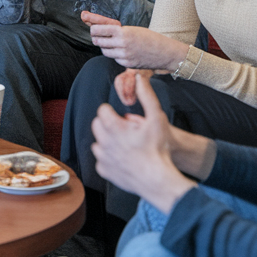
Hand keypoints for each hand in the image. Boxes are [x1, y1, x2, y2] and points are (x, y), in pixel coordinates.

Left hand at [84, 11, 186, 69]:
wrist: (164, 52)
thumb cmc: (149, 37)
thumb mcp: (133, 29)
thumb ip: (116, 29)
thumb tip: (96, 25)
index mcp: (123, 32)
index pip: (98, 30)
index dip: (93, 29)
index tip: (93, 28)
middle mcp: (122, 44)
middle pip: (98, 41)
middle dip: (97, 38)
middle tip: (98, 36)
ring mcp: (124, 55)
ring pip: (105, 51)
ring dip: (105, 47)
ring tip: (112, 43)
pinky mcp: (127, 64)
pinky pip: (114, 58)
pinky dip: (115, 54)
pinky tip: (122, 51)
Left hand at [90, 73, 193, 212]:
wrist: (157, 178)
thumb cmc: (158, 148)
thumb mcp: (156, 118)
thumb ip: (146, 96)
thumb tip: (138, 77)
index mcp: (112, 126)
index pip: (102, 110)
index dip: (113, 112)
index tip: (123, 119)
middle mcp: (103, 141)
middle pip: (97, 125)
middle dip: (109, 125)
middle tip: (125, 131)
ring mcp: (102, 157)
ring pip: (98, 143)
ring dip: (108, 142)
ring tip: (125, 145)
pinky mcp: (103, 170)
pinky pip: (101, 160)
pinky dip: (109, 158)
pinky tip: (123, 159)